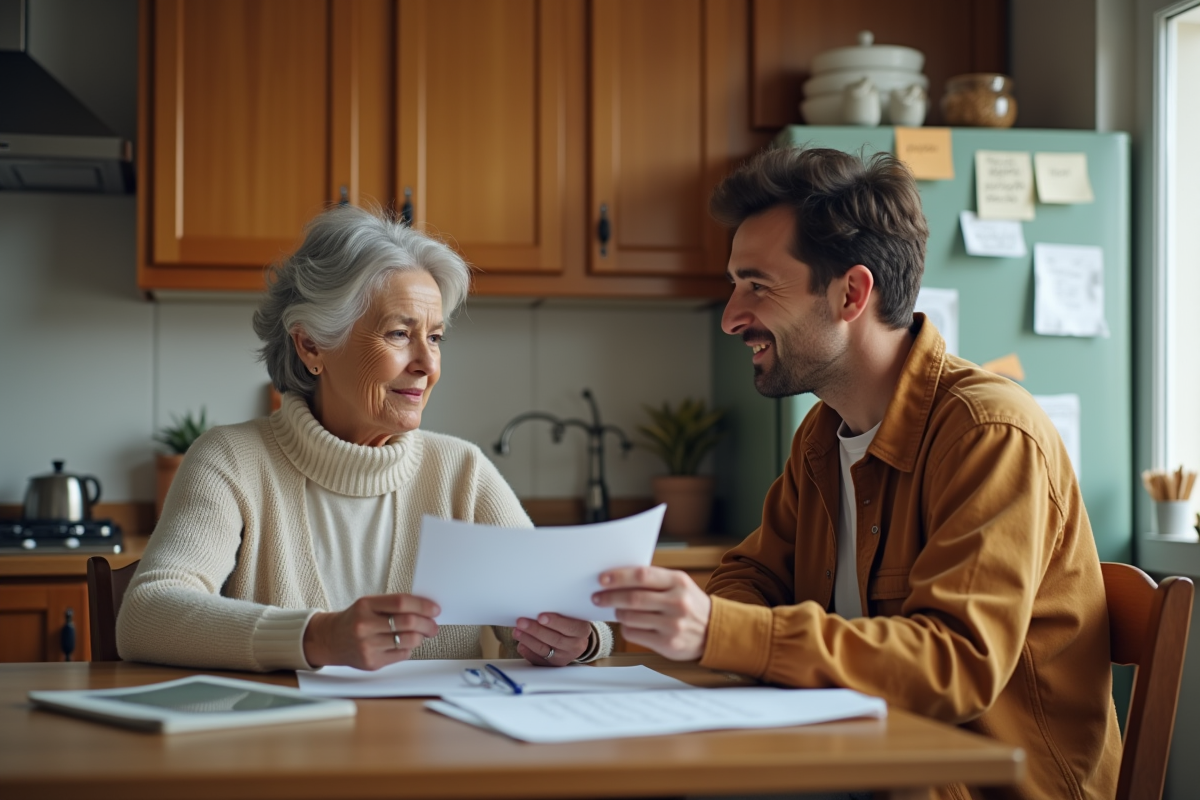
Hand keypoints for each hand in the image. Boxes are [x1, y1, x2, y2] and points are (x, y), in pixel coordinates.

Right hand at [303, 593, 439, 669]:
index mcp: (365, 605)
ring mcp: (367, 645)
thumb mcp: (368, 604)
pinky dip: (409, 649)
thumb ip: (393, 605)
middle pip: (408, 622)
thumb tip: (425, 609)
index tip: (434, 609)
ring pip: (408, 641)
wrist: (330, 639)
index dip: (423, 605)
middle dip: (427, 624)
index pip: (401, 602)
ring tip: (422, 634)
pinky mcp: (371, 662)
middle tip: (433, 625)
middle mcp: (364, 625)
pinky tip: (406, 644)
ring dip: (421, 637)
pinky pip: (402, 655)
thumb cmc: (354, 620)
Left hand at [513, 613, 591, 666]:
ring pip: (544, 649)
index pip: (570, 627)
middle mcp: (575, 646)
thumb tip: (538, 606)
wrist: (574, 640)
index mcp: (582, 630)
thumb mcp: (571, 616)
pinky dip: (527, 651)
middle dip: (535, 630)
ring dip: (528, 639)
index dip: (555, 622)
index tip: (540, 617)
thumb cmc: (569, 622)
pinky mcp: (553, 665)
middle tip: (521, 622)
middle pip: (554, 639)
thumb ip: (560, 611)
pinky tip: (521, 644)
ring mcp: (564, 657)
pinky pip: (538, 660)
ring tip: (516, 631)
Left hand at [592, 566, 710, 660]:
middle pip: (633, 598)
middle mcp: (677, 603)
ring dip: (617, 613)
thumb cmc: (690, 604)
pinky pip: (634, 634)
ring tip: (616, 610)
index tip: (602, 579)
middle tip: (597, 597)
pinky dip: (626, 628)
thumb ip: (654, 580)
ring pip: (630, 617)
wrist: (715, 631)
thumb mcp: (679, 585)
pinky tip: (628, 624)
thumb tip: (617, 578)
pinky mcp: (668, 644)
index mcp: (679, 582)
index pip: (642, 576)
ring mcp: (672, 625)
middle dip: (610, 597)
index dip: (619, 577)